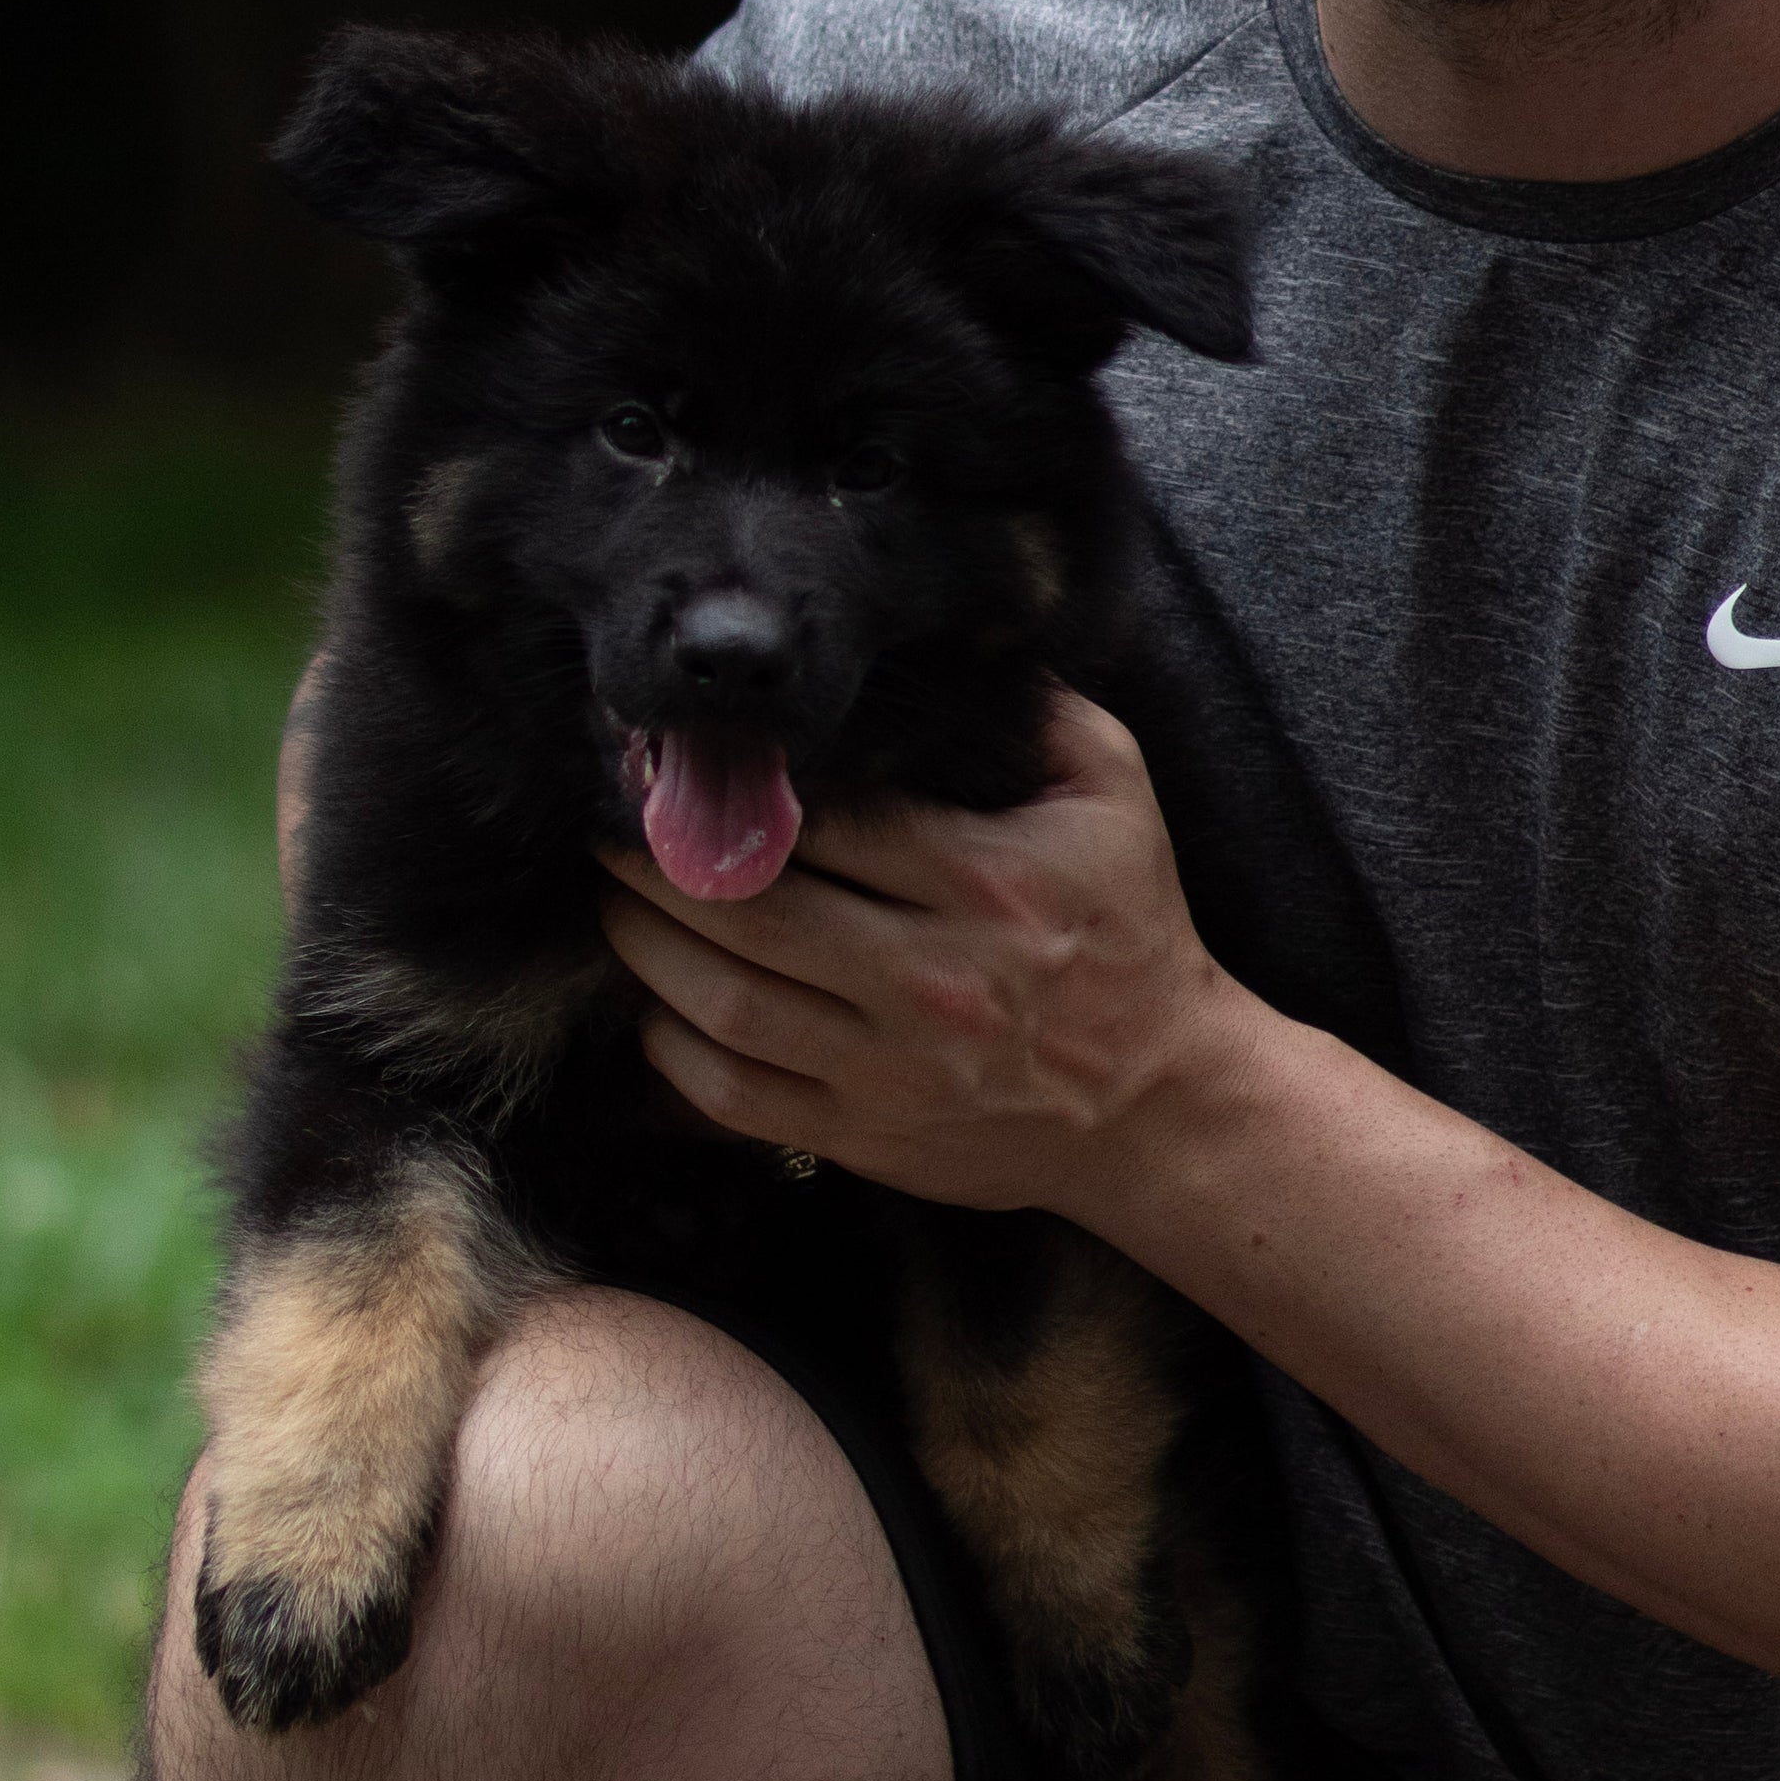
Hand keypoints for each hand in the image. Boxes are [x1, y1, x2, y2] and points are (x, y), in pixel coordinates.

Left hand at [595, 688, 1249, 1210]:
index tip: (690, 761)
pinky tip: (660, 1004)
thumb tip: (948, 642)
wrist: (1162, 1104)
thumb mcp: (1116, 797)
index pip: (833, 822)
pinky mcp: (869, 1138)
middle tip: (617, 828)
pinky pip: (734, 1097)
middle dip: (659, 864)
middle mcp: (936, 979)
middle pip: (754, 911)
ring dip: (647, 950)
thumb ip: (1035, 712)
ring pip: (727, 1004)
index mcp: (991, 881)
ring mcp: (895, 1069)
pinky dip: (674, 1049)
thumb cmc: (1130, 930)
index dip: (744, 790)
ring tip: (619, 903)